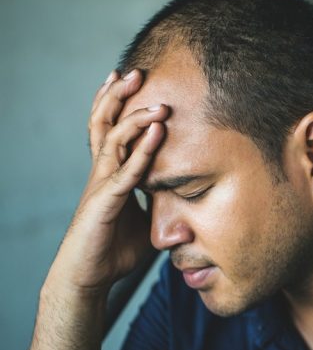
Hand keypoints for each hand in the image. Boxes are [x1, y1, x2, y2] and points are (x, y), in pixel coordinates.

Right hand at [47, 70, 168, 295]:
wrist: (87, 279)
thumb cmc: (113, 250)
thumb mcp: (145, 221)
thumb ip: (161, 206)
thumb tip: (187, 203)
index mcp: (109, 173)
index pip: (110, 129)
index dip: (117, 103)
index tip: (131, 81)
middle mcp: (102, 172)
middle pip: (105, 123)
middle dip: (119, 95)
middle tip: (137, 70)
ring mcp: (101, 185)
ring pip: (113, 139)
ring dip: (136, 117)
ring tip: (157, 100)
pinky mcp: (104, 202)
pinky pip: (126, 171)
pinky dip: (143, 150)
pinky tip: (157, 132)